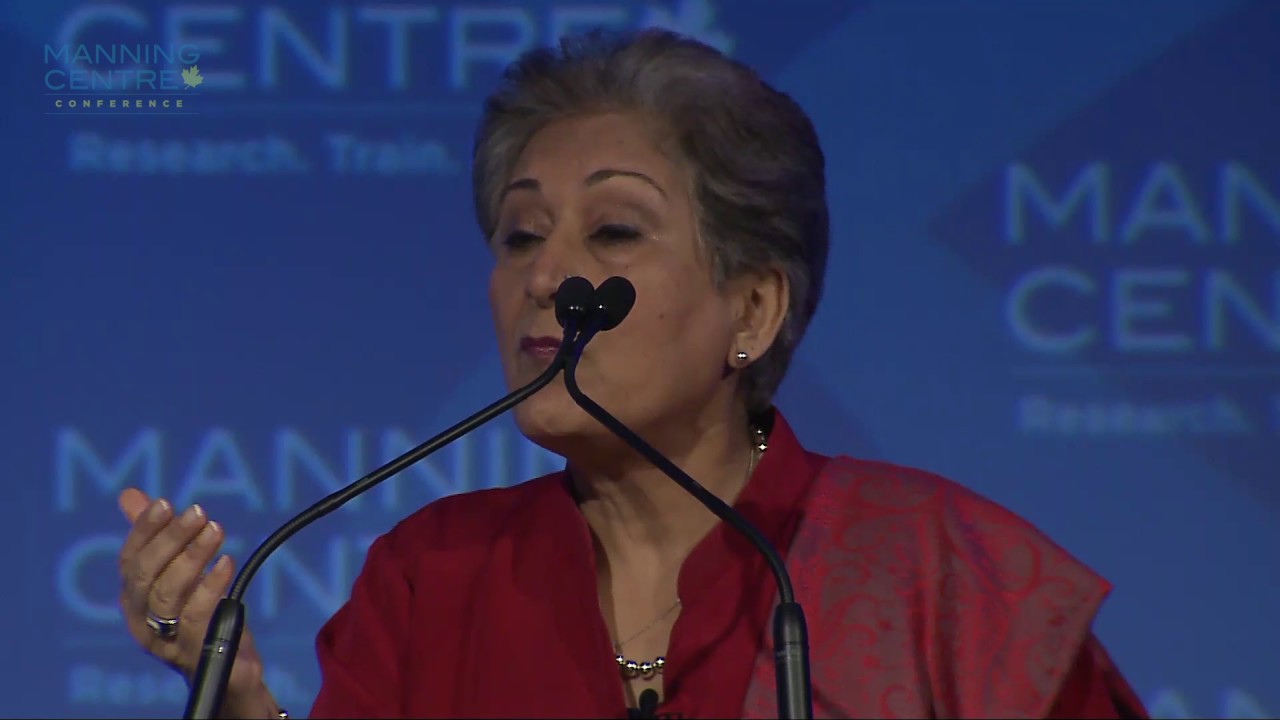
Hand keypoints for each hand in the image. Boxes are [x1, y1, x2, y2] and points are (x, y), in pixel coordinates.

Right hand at [117, 488, 269, 713]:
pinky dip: (211, 586)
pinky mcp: (196, 652)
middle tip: (198, 512)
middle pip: (146, 577)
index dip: (145, 531)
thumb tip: (129, 495)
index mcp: (133, 599)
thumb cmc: (200, 614)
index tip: (166, 503)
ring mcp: (166, 640)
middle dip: (170, 540)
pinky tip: (226, 562)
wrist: (229, 668)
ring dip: (192, 558)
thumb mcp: (178, 573)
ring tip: (215, 530)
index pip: (130, 560)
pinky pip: (197, 617)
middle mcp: (142, 621)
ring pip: (168, 595)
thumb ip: (156, 536)